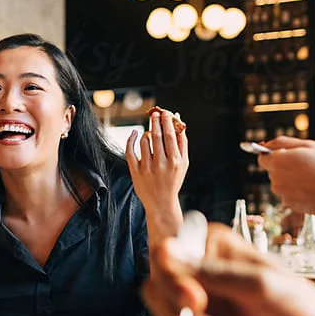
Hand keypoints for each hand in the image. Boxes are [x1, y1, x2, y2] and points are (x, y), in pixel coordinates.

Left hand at [125, 110, 188, 243]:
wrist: (161, 203)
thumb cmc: (174, 180)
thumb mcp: (184, 163)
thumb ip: (182, 143)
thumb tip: (180, 121)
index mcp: (175, 162)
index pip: (170, 136)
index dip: (167, 121)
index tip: (165, 112)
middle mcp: (161, 164)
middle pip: (157, 136)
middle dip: (156, 122)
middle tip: (155, 113)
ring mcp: (147, 168)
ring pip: (144, 141)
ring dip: (147, 133)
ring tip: (150, 132)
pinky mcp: (136, 172)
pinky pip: (130, 151)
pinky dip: (131, 139)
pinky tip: (134, 133)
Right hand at [141, 224, 314, 315]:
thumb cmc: (296, 302)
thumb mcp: (257, 284)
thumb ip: (211, 272)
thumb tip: (166, 250)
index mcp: (209, 244)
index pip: (165, 254)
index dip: (170, 279)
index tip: (194, 301)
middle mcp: (196, 269)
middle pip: (161, 293)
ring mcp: (198, 301)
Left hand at [257, 137, 314, 217]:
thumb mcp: (310, 146)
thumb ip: (283, 143)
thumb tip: (265, 145)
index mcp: (279, 162)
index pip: (262, 158)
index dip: (273, 155)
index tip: (285, 154)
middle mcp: (277, 180)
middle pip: (273, 171)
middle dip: (286, 167)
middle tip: (308, 164)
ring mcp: (284, 195)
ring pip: (283, 183)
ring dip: (293, 179)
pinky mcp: (292, 207)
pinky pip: (291, 195)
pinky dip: (299, 191)